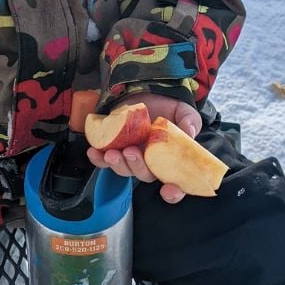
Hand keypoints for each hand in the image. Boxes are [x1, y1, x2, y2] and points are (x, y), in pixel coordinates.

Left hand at [86, 93, 201, 203]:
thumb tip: (189, 132)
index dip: (173, 192)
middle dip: (138, 167)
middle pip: (145, 176)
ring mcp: (132, 158)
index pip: (176, 184)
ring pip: (125, 170)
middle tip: (132, 152)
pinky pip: (104, 161)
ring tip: (113, 152)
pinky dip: (98, 159)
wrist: (146, 92)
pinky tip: (94, 152)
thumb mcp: (184, 112)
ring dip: (118, 164)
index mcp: (171, 161)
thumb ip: (190, 122)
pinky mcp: (116, 149)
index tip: (169, 190)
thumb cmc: (168, 108)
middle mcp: (151, 163)